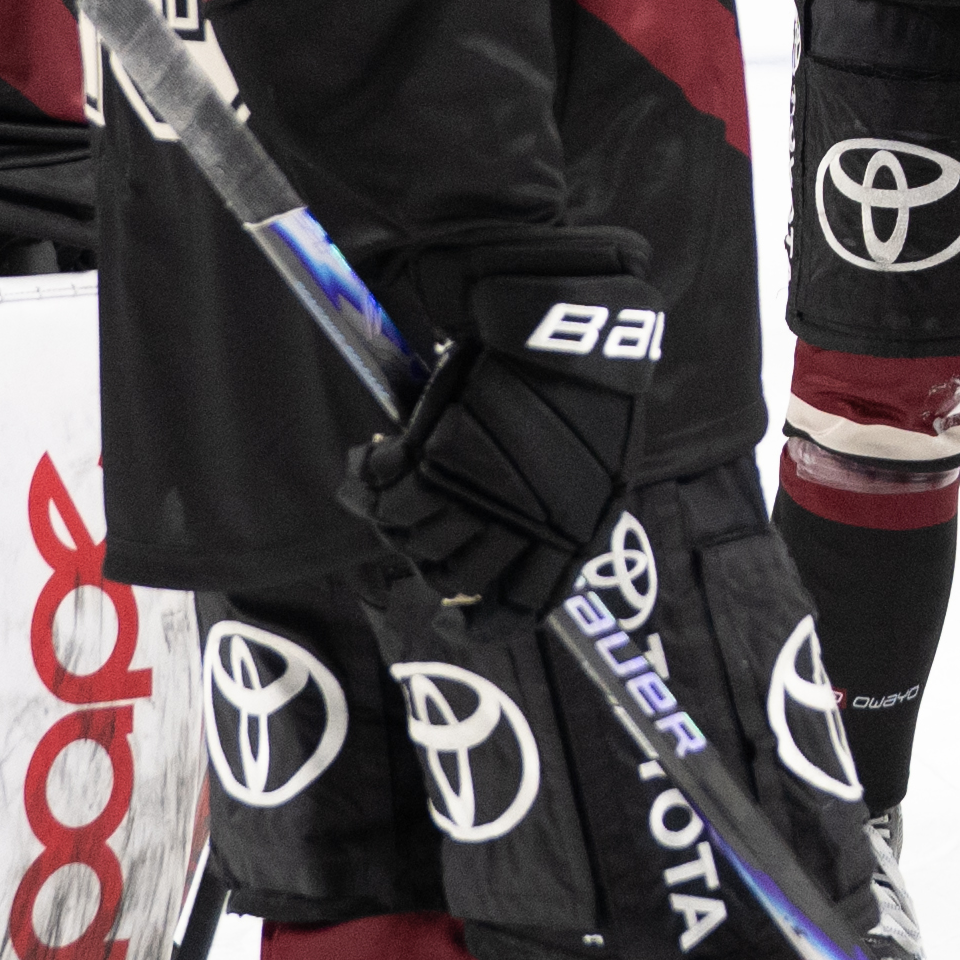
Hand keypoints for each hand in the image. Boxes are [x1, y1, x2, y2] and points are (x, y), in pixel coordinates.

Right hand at [360, 247, 665, 611]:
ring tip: (388, 482)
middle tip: (414, 527)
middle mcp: (526, 530)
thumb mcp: (588, 467)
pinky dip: (371, 479)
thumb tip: (506, 537)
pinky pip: (387, 498)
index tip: (447, 618)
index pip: (521, 607)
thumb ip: (552, 511)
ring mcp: (480, 500)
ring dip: (393, 517)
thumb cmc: (581, 393)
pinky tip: (374, 455)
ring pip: (414, 541)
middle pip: (453, 577)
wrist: (561, 336)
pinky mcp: (441, 464)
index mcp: (572, 536)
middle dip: (426, 559)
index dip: (478, 623)